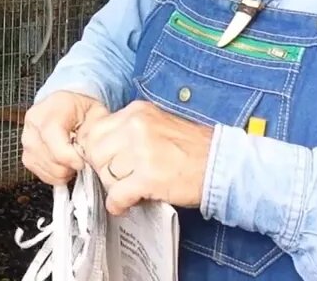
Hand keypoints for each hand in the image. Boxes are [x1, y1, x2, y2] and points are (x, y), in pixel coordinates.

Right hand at [21, 90, 109, 184]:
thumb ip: (97, 130)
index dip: (68, 155)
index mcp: (51, 109)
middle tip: (81, 159)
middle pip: (49, 157)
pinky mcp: (26, 156)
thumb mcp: (96, 113)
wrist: (66, 108)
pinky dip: (56, 175)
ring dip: (64, 171)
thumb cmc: (82, 111)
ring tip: (72, 159)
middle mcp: (34, 123)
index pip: (51, 135)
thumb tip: (96, 152)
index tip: (82, 162)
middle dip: (70, 165)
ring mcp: (27, 140)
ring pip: (46, 169)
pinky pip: (41, 174)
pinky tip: (64, 164)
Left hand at [75, 99, 213, 214]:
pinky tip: (127, 205)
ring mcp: (141, 151)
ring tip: (128, 190)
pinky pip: (117, 194)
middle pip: (95, 152)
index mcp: (136, 112)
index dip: (97, 151)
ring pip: (105, 173)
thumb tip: (99, 147)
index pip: (95, 130)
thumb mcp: (157, 125)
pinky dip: (118, 204)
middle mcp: (135, 126)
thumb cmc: (192, 149)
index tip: (105, 162)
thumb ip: (129, 130)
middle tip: (118, 178)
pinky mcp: (148, 177)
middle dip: (103, 169)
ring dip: (113, 186)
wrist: (222, 164)